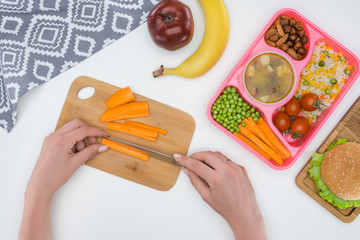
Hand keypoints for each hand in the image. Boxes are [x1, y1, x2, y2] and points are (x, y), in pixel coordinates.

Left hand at [19, 119, 108, 239]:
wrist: (40, 184)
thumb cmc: (54, 176)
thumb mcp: (76, 163)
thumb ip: (90, 152)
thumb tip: (101, 146)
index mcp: (62, 140)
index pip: (84, 130)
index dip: (97, 132)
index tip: (104, 135)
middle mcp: (55, 136)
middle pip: (77, 124)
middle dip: (88, 132)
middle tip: (93, 143)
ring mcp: (51, 138)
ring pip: (71, 128)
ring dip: (80, 137)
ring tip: (80, 153)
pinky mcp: (50, 141)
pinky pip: (65, 134)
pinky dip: (73, 139)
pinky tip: (74, 151)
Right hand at [173, 151, 265, 239]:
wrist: (245, 214)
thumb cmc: (227, 208)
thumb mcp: (206, 196)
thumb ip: (195, 180)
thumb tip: (188, 170)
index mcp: (217, 179)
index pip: (196, 165)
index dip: (185, 160)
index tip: (179, 157)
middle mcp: (227, 171)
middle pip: (207, 154)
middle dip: (195, 155)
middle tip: (189, 160)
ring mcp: (236, 168)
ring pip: (217, 154)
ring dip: (207, 156)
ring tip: (201, 164)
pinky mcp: (241, 168)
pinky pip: (226, 159)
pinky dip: (218, 161)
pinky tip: (215, 168)